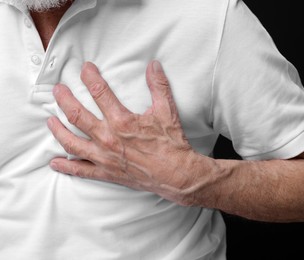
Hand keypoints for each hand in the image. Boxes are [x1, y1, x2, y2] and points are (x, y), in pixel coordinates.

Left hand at [47, 61, 200, 203]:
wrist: (176, 174)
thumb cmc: (171, 144)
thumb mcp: (167, 111)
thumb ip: (158, 86)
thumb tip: (154, 65)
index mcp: (122, 121)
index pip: (99, 92)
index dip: (90, 77)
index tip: (85, 68)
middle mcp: (108, 138)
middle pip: (76, 115)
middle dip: (64, 100)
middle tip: (58, 90)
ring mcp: (104, 157)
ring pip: (71, 142)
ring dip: (57, 130)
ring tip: (50, 121)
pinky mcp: (106, 172)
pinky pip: (80, 170)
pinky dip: (66, 166)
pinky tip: (55, 162)